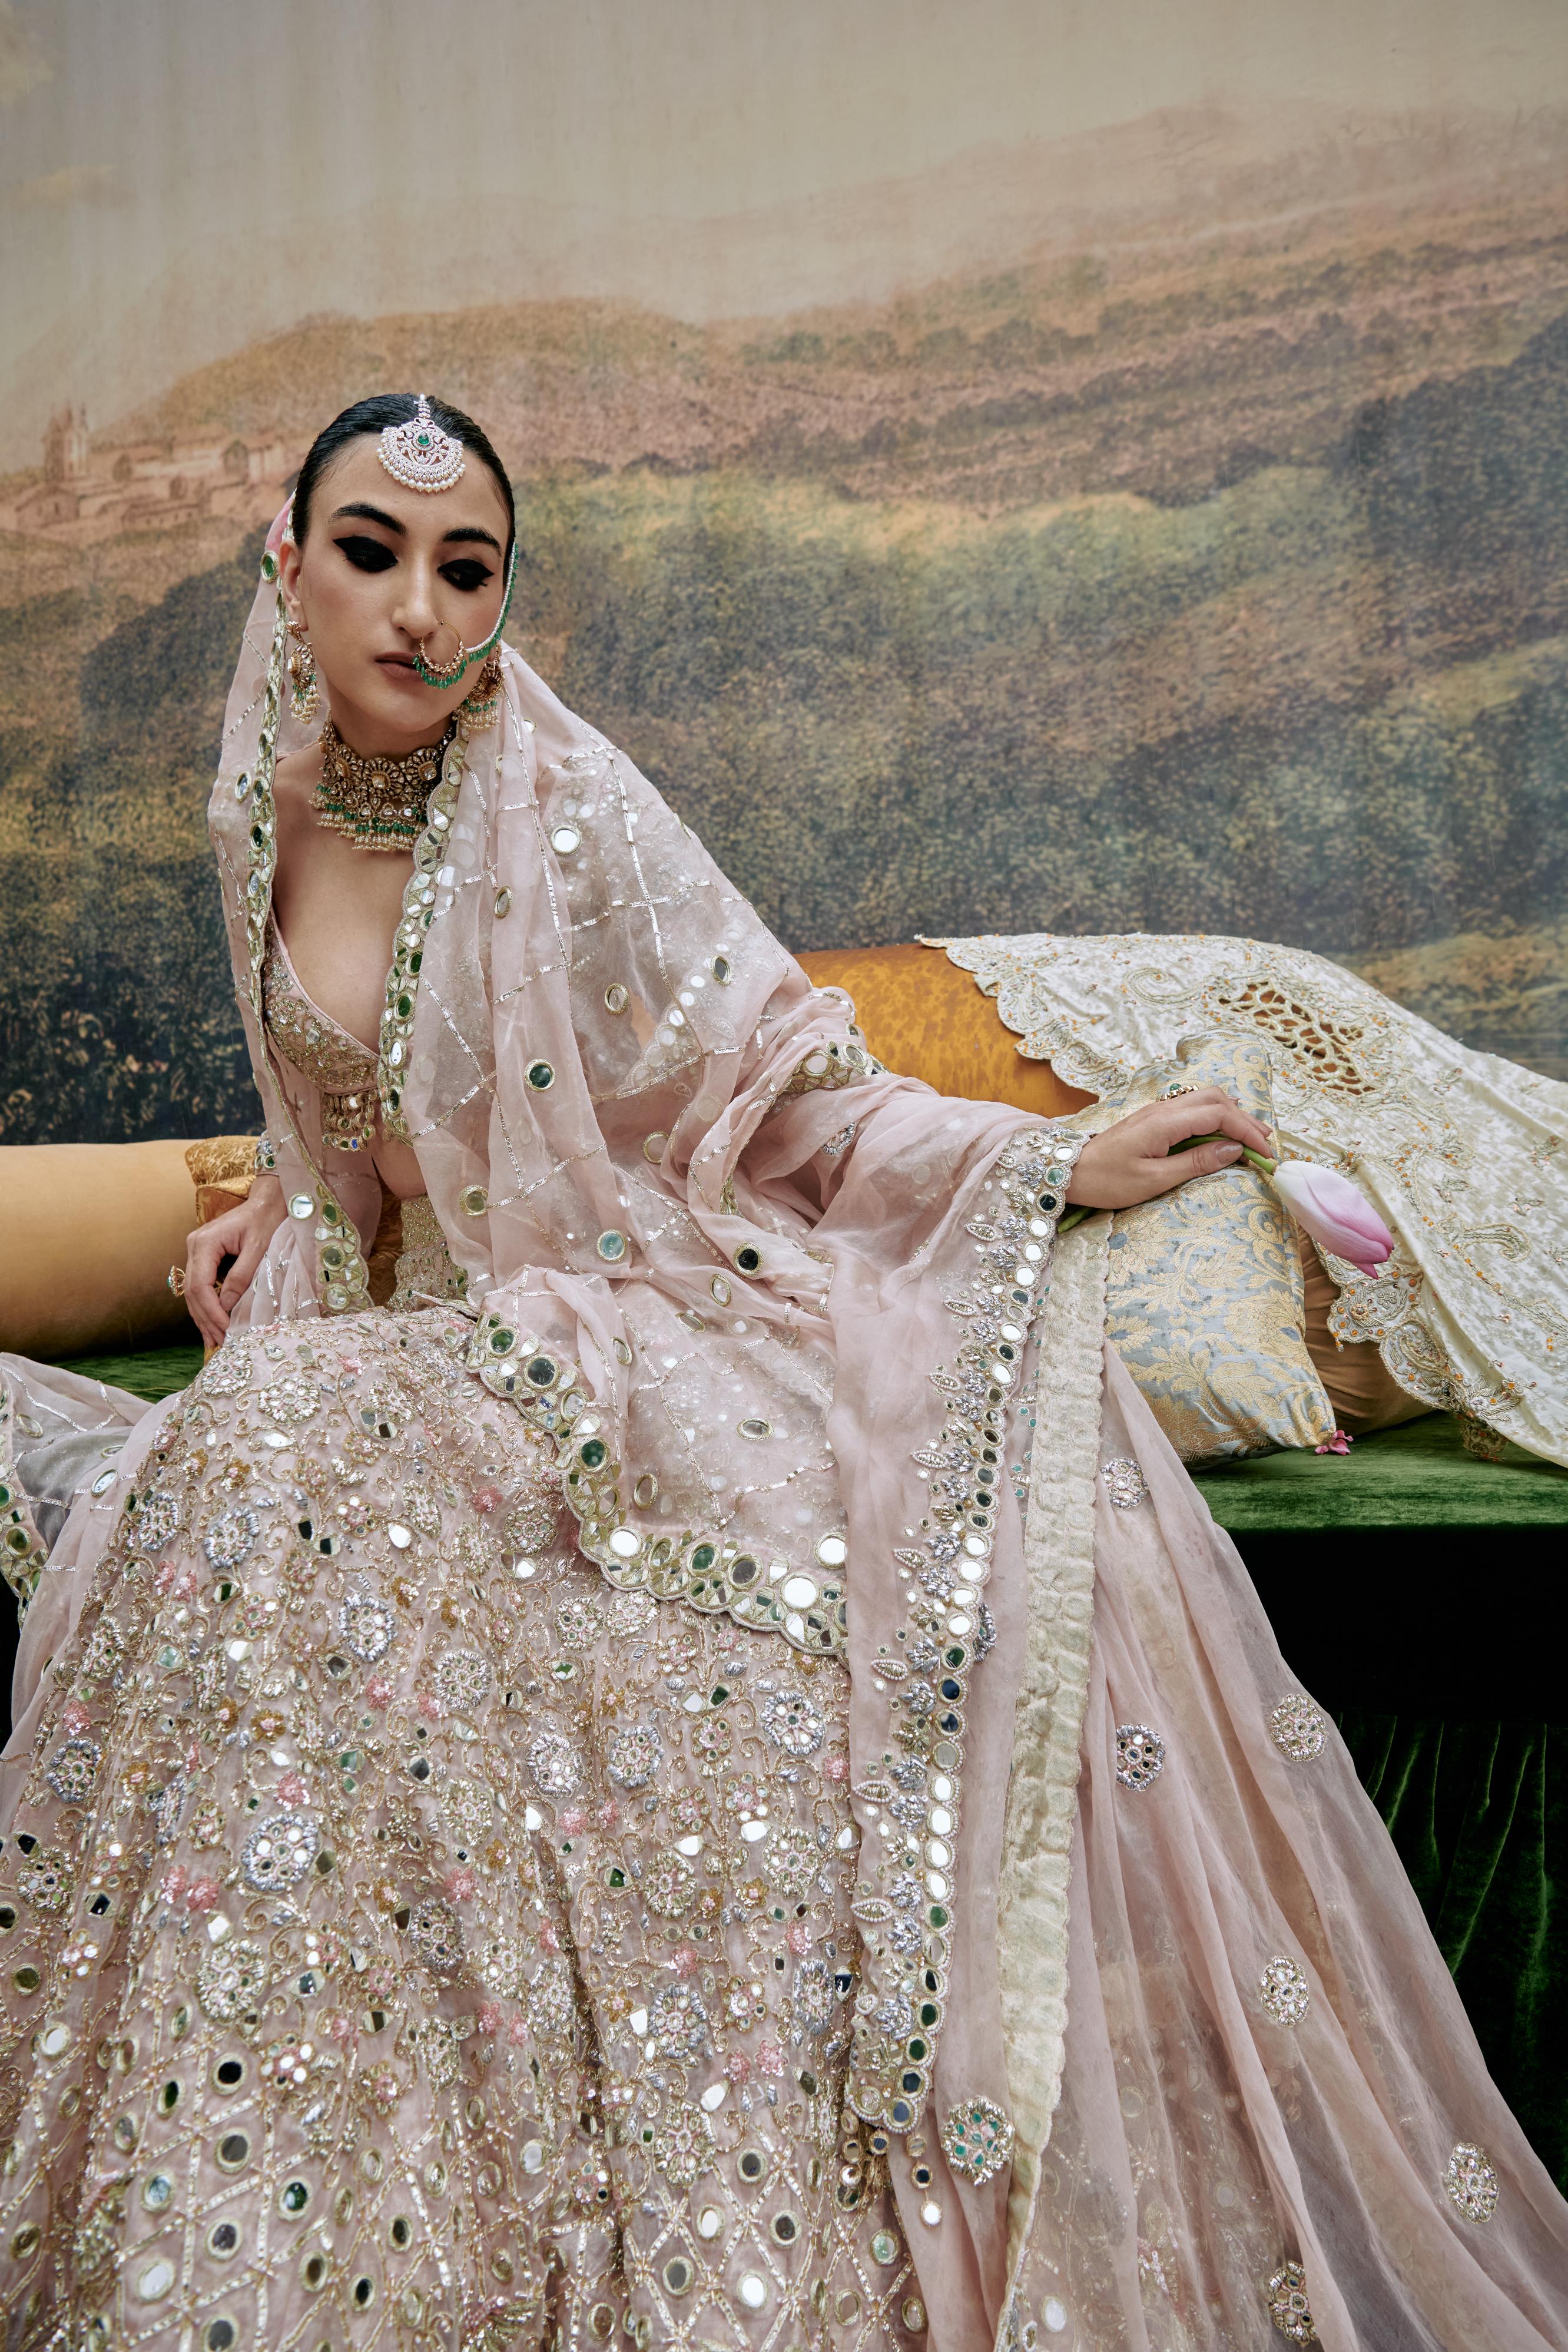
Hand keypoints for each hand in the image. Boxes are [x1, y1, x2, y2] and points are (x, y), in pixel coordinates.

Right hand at [180, 1176, 287, 1346]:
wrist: (268, 1201)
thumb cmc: (267, 1220)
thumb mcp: (259, 1249)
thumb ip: (242, 1276)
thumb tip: (226, 1306)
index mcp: (205, 1242)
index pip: (200, 1285)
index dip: (211, 1312)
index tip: (226, 1331)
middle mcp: (194, 1247)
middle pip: (193, 1292)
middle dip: (207, 1320)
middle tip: (221, 1344)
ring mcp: (197, 1253)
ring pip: (194, 1293)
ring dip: (204, 1318)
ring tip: (216, 1342)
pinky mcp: (204, 1258)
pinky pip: (202, 1288)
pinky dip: (208, 1308)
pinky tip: (214, 1326)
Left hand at [1065, 1087, 1272, 1210]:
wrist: (1069, 1170)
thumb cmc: (1107, 1180)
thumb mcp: (1153, 1180)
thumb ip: (1195, 1163)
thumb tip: (1234, 1150)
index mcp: (1164, 1122)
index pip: (1219, 1114)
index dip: (1247, 1131)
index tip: (1265, 1154)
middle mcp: (1163, 1108)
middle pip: (1216, 1098)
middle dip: (1245, 1119)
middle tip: (1265, 1145)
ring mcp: (1157, 1109)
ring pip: (1205, 1098)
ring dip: (1232, 1114)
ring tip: (1251, 1137)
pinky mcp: (1153, 1117)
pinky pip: (1192, 1107)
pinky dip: (1215, 1116)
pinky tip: (1223, 1132)